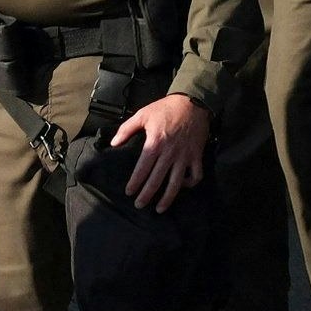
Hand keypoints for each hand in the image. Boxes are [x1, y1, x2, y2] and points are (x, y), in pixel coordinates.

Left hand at [111, 91, 210, 208]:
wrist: (193, 102)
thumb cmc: (166, 108)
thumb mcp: (143, 114)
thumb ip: (126, 129)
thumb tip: (113, 143)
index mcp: (155, 143)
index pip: (142, 169)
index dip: (135, 183)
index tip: (129, 192)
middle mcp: (169, 153)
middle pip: (156, 180)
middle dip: (147, 195)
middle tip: (139, 205)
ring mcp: (184, 156)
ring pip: (176, 183)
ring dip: (167, 198)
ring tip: (160, 208)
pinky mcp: (196, 156)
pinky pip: (195, 175)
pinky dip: (190, 184)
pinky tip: (182, 187)